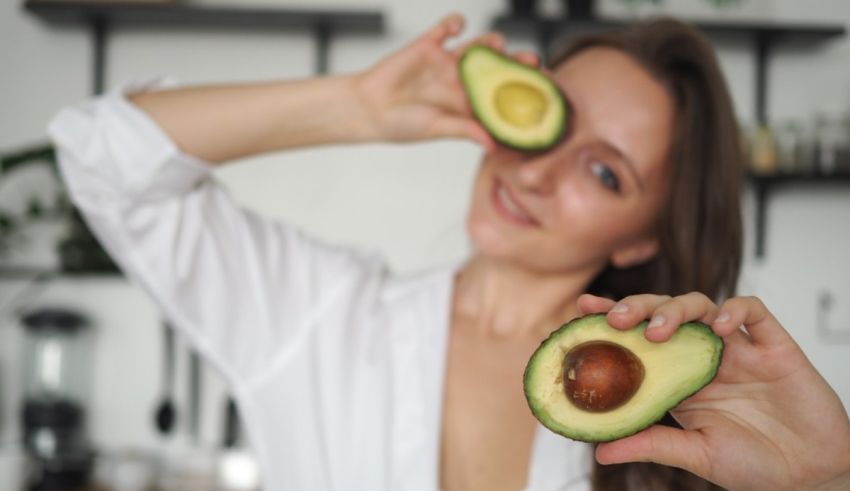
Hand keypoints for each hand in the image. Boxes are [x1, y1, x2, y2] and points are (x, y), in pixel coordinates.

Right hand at [354, 13, 537, 148]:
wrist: (367, 109)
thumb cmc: (400, 125)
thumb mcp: (437, 129)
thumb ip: (465, 130)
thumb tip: (494, 144)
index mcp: (467, 104)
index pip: (501, 96)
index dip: (521, 91)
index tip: (541, 88)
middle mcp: (461, 82)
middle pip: (497, 68)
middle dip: (515, 63)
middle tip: (531, 60)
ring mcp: (445, 62)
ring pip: (478, 46)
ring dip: (491, 42)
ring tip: (497, 45)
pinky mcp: (428, 46)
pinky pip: (447, 28)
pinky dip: (455, 22)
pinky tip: (458, 28)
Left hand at [577, 292, 849, 490]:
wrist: (812, 476)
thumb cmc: (755, 465)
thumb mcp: (696, 456)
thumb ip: (651, 444)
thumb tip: (600, 450)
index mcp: (678, 378)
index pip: (638, 338)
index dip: (610, 319)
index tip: (582, 310)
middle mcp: (702, 356)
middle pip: (663, 312)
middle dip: (637, 307)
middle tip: (614, 319)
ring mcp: (737, 348)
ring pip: (701, 304)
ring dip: (676, 309)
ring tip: (659, 330)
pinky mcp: (773, 346)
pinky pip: (752, 311)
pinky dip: (734, 310)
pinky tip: (720, 326)